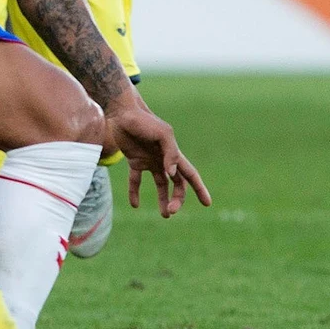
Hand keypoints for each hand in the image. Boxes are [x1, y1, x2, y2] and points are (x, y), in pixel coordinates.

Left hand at [107, 101, 210, 216]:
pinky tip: (135, 204)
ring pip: (161, 184)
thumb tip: (172, 174)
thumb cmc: (144, 121)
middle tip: (170, 212)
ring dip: (163, 199)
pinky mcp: (135, 160)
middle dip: (177, 199)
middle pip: (177, 183)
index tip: (207, 203)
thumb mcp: (162, 134)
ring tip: (164, 215)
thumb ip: (170, 152)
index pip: (190, 174)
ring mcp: (150, 160)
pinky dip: (135, 192)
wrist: (122, 112)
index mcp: (174, 153)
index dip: (199, 188)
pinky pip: (136, 180)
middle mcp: (164, 159)